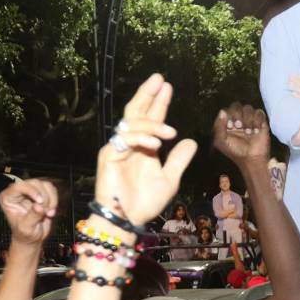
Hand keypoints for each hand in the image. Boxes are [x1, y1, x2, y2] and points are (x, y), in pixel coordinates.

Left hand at [0, 179, 57, 245]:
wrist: (33, 237)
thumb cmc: (24, 234)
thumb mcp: (26, 228)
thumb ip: (32, 216)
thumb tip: (39, 207)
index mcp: (8, 198)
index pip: (19, 185)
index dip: (31, 191)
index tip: (40, 202)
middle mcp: (18, 192)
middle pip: (35, 183)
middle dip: (44, 198)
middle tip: (45, 212)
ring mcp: (31, 191)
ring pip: (45, 185)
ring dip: (51, 199)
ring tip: (48, 212)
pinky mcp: (41, 193)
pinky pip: (52, 189)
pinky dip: (54, 200)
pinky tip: (50, 210)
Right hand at [96, 74, 196, 226]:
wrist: (128, 219)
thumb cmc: (146, 202)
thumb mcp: (170, 179)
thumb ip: (179, 160)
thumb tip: (191, 141)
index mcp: (144, 146)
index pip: (151, 117)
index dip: (158, 101)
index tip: (166, 86)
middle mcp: (129, 143)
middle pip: (136, 111)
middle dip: (147, 94)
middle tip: (159, 79)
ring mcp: (117, 148)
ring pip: (133, 124)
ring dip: (153, 124)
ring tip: (170, 132)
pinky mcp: (109, 156)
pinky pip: (125, 140)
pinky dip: (142, 138)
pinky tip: (156, 144)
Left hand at [212, 103, 269, 166]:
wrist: (251, 159)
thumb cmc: (235, 151)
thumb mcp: (221, 141)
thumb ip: (219, 126)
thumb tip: (223, 112)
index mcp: (228, 122)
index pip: (226, 110)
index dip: (228, 115)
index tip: (230, 126)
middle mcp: (239, 119)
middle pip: (236, 105)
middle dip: (237, 115)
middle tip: (239, 126)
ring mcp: (250, 120)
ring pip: (248, 108)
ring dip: (248, 120)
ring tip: (248, 132)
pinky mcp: (261, 122)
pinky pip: (259, 113)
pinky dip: (257, 121)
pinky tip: (256, 131)